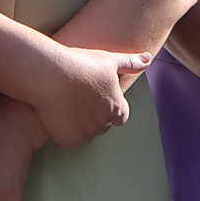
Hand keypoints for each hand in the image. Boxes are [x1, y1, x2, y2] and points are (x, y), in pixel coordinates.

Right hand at [28, 44, 152, 148]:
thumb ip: (130, 62)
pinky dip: (62, 134)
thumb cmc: (81, 64)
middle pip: (101, 126)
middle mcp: (104, 124)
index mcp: (117, 108)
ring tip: (65, 108)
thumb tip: (148, 59)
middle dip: (93, 117)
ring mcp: (86, 134)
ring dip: (78, 126)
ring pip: (85, 135)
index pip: (120, 117)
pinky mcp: (67, 140)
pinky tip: (55, 118)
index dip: (110, 108)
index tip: (97, 99)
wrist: (51, 74)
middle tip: (78, 100)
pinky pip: (66, 142)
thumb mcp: (109, 59)